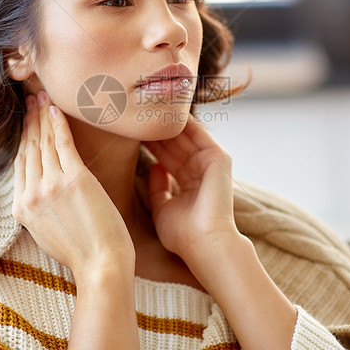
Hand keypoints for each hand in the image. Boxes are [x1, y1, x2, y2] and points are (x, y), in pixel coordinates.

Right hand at [12, 91, 133, 275]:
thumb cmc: (83, 254)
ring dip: (41, 115)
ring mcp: (50, 186)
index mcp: (22, 209)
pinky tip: (56, 109)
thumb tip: (42, 191)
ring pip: (43, 142)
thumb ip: (40, 209)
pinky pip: (62, 143)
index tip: (26, 120)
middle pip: (28, 147)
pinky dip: (58, 123)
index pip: (20, 164)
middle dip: (29, 120)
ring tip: (41, 96)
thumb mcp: (47, 233)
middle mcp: (31, 194)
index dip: (23, 138)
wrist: (101, 266)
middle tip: (30, 98)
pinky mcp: (74, 179)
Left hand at [142, 117, 238, 263]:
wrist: (204, 243)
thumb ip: (158, 188)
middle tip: (136, 110)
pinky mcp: (219, 158)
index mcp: (188, 183)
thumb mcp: (162, 208)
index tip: (130, 129)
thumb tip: (153, 168)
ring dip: (167, 122)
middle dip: (156, 128)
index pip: (166, 155)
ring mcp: (210, 163)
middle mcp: (200, 170)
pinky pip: (199, 134)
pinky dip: (184, 123)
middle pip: (174, 143)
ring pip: (185, 136)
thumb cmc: (183, 235)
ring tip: (147, 106)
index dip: (149, 142)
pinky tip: (165, 112)